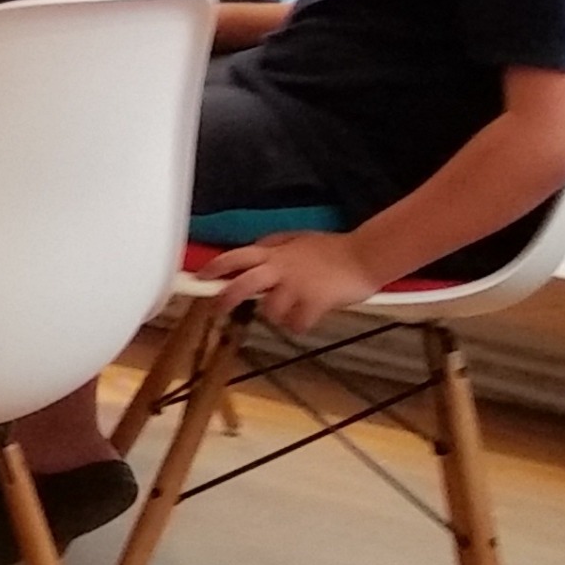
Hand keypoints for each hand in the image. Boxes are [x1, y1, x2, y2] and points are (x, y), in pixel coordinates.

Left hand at [202, 228, 382, 332]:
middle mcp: (281, 269)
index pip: (236, 257)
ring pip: (270, 311)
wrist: (365, 255)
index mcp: (275, 253)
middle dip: (225, 298)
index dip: (215, 267)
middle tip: (217, 308)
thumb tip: (256, 248)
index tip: (199, 277)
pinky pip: (296, 324)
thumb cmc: (333, 249)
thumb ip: (275, 245)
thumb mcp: (298, 239)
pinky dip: (300, 325)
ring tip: (292, 310)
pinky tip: (309, 318)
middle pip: (242, 284)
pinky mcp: (313, 303)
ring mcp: (297, 286)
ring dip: (278, 316)